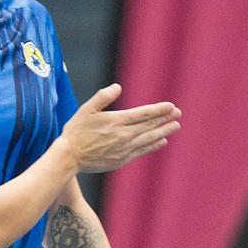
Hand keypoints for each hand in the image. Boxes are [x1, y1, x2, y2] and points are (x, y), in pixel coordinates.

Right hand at [60, 84, 179, 172]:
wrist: (69, 157)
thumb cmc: (75, 131)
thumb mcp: (86, 109)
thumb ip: (102, 97)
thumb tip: (118, 87)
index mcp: (116, 121)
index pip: (143, 114)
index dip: (158, 110)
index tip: (171, 106)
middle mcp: (123, 136)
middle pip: (149, 126)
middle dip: (165, 119)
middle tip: (178, 114)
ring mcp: (124, 149)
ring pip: (148, 139)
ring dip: (163, 132)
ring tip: (175, 126)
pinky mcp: (121, 160)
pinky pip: (142, 151)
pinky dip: (153, 146)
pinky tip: (161, 141)